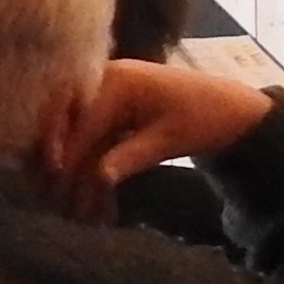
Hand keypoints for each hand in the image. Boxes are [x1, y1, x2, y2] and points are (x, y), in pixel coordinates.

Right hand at [38, 63, 277, 219]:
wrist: (229, 110)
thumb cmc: (203, 118)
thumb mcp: (169, 139)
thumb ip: (131, 156)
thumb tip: (98, 177)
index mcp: (119, 81)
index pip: (82, 122)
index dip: (67, 156)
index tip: (58, 187)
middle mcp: (104, 81)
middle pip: (66, 123)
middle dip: (60, 161)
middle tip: (54, 197)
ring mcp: (105, 94)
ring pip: (75, 134)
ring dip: (74, 167)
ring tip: (71, 202)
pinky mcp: (111, 111)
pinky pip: (90, 137)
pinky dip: (89, 163)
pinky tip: (91, 192)